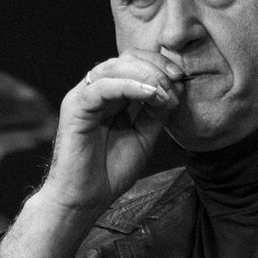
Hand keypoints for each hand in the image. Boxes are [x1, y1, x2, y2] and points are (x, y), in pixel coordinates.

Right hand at [0, 49, 183, 257]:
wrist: (85, 199)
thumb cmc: (109, 172)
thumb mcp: (144, 137)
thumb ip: (156, 112)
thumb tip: (175, 90)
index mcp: (111, 96)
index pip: (135, 64)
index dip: (160, 65)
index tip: (181, 78)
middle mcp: (95, 91)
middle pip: (126, 59)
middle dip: (155, 65)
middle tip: (176, 80)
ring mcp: (83, 97)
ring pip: (114, 67)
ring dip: (145, 74)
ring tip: (164, 90)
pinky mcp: (75, 107)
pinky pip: (103, 87)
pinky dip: (130, 86)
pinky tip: (150, 94)